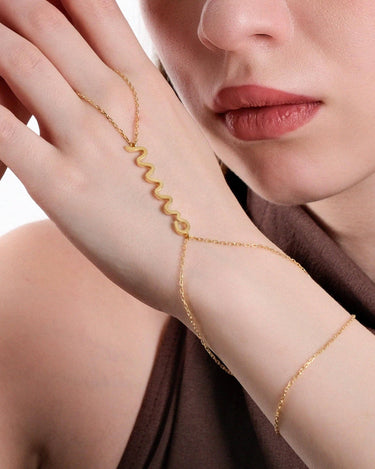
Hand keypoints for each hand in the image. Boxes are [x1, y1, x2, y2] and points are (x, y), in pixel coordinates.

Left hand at [0, 0, 253, 315]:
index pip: (87, 2)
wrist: (215, 262)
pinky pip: (0, 131)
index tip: (30, 7)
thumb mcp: (177, 135)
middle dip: (8, 8)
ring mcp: (86, 139)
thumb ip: (141, 104)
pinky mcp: (60, 185)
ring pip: (13, 58)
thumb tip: (115, 92)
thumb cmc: (200, 206)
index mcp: (144, 83)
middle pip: (41, 15)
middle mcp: (114, 98)